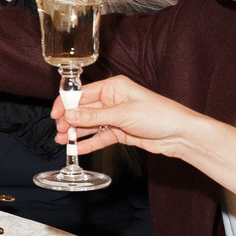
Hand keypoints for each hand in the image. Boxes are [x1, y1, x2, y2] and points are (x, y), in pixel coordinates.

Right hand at [56, 75, 211, 158]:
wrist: (179, 134)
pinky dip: (89, 142)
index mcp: (113, 87)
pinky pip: (100, 137)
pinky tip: (78, 148)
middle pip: (84, 110)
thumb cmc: (159, 115)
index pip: (83, 93)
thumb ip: (94, 115)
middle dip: (70, 121)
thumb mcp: (123, 114)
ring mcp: (116, 117)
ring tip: (63, 142)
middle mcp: (113, 100)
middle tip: (59, 132)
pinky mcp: (120, 132)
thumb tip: (71, 114)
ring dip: (77, 133)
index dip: (67, 104)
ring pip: (90, 124)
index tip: (55, 115)